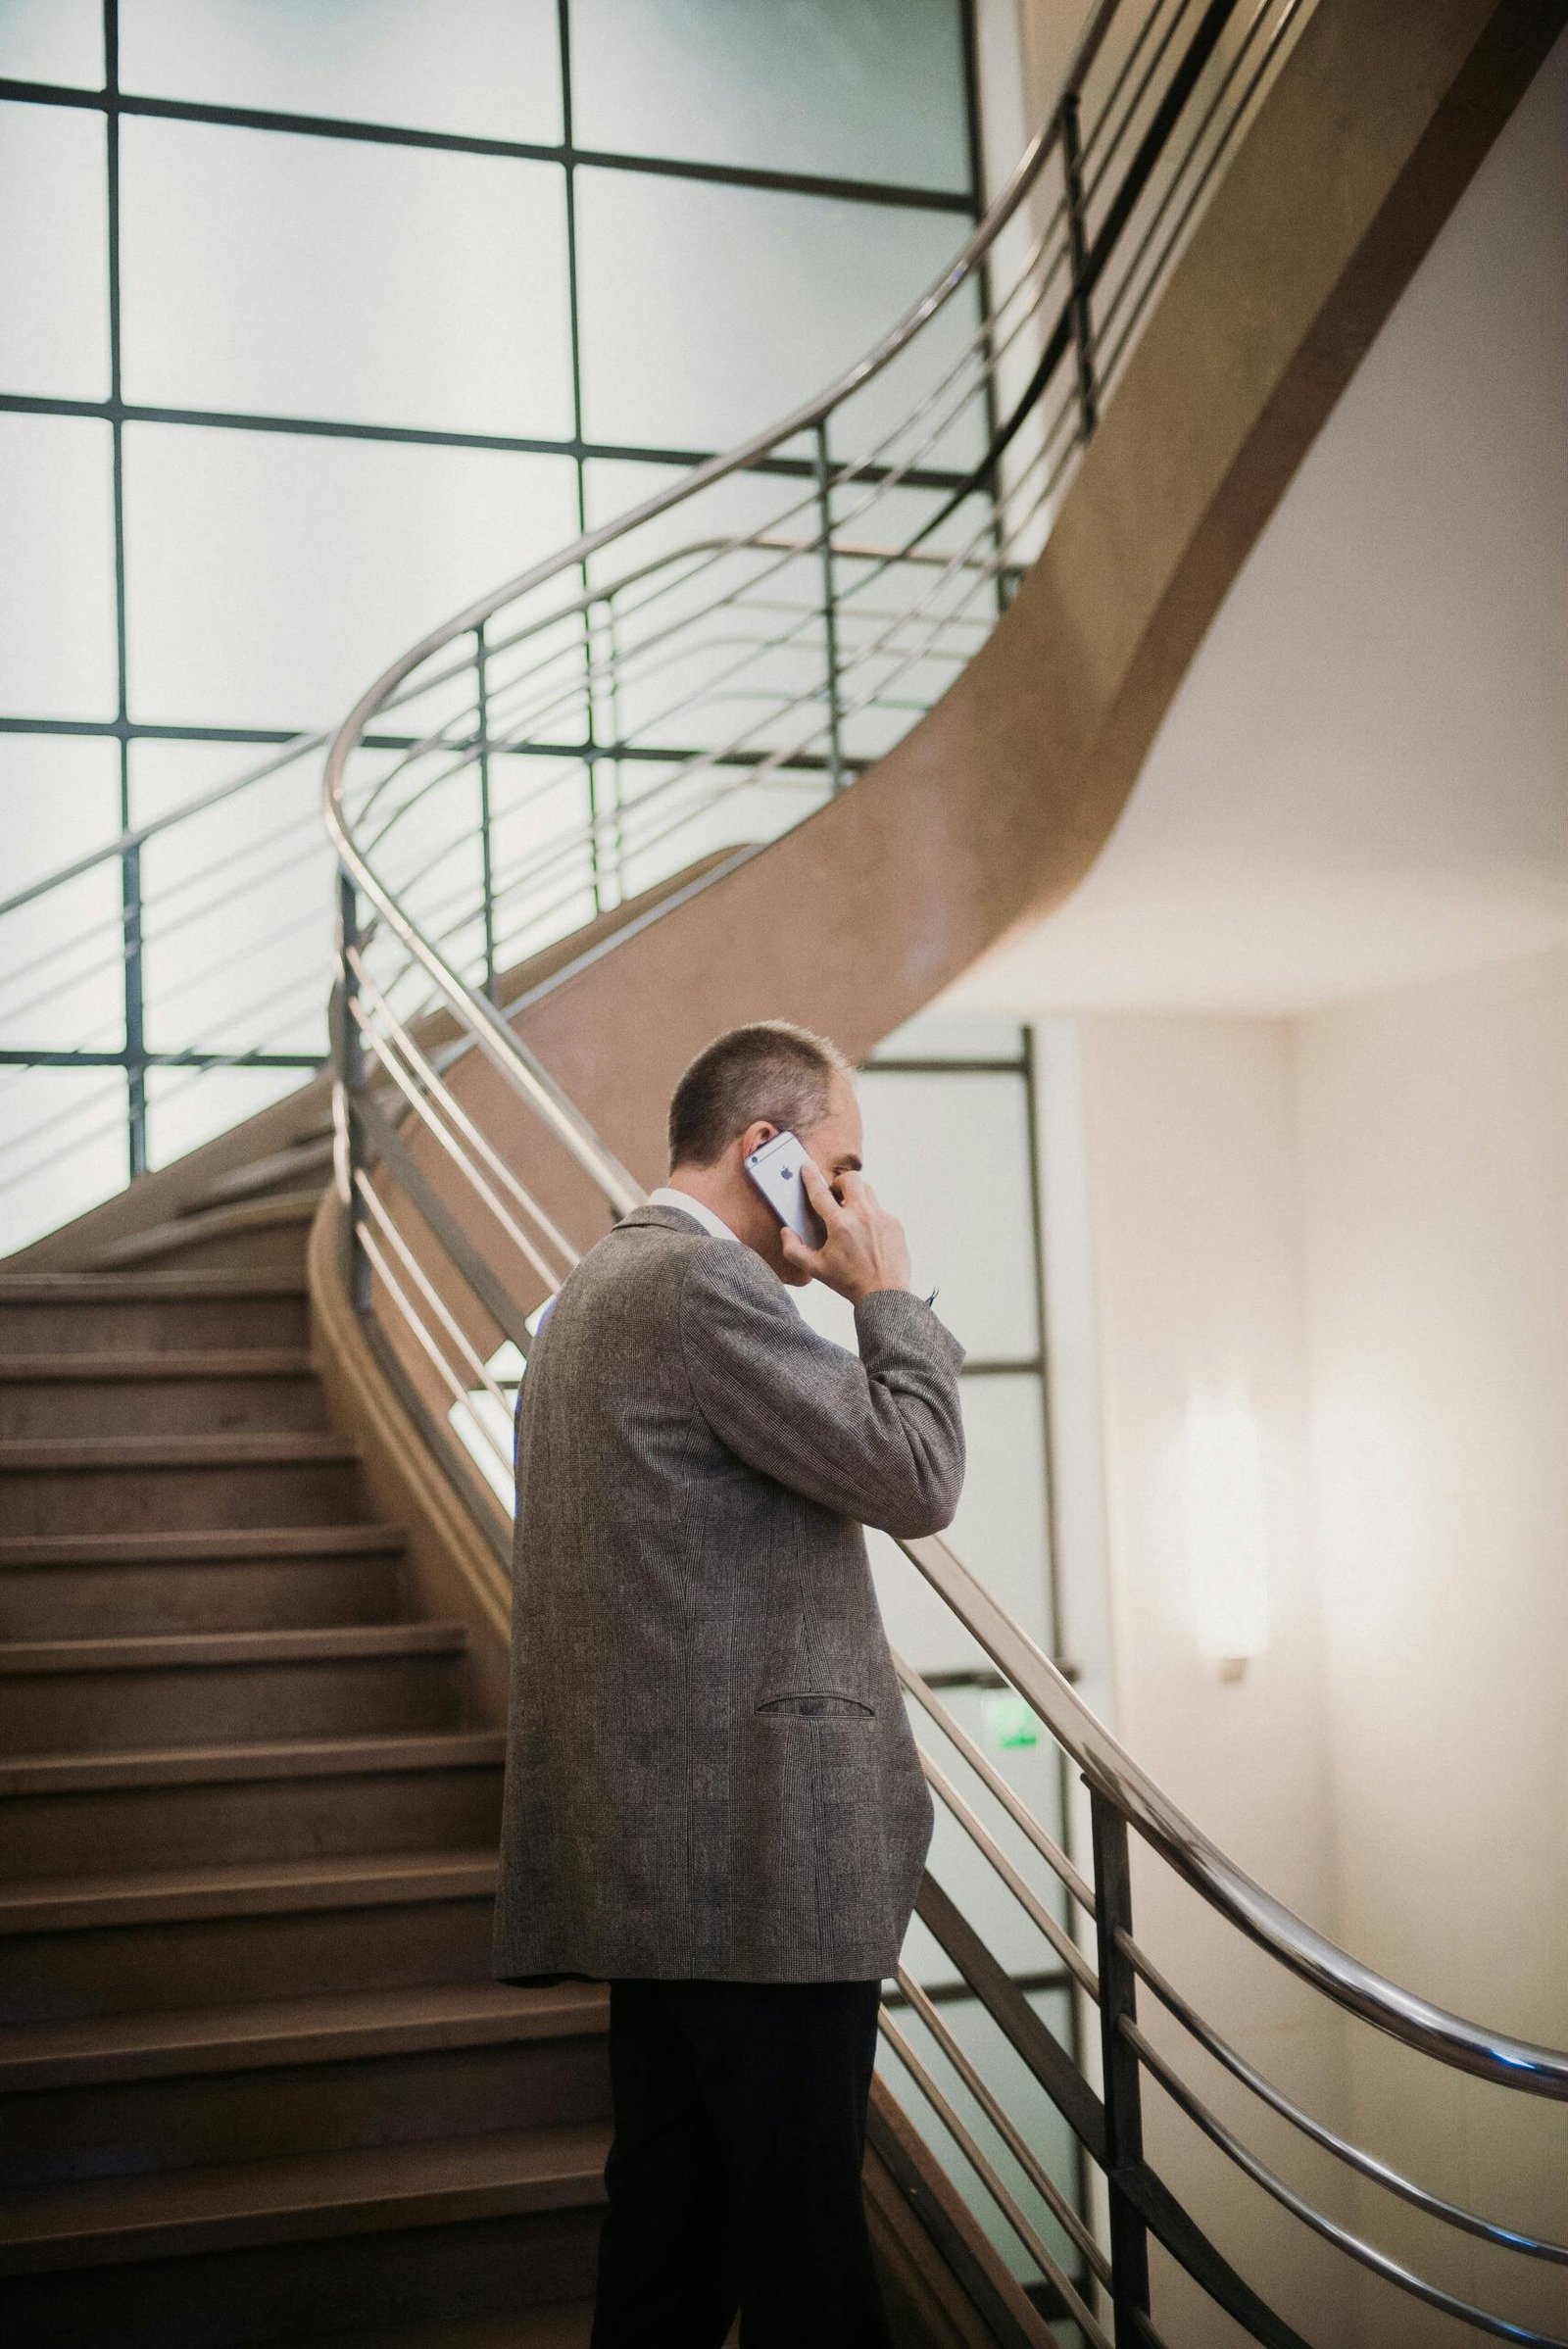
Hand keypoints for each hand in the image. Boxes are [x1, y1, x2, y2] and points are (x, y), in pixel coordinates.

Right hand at [779, 1162, 912, 1302]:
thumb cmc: (849, 1282)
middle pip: (850, 1179)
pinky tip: (867, 1233)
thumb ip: (794, 1250)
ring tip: (851, 1213)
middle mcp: (861, 1215)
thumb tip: (787, 1232)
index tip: (807, 1166)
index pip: (820, 1192)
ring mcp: (881, 1217)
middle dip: (840, 1182)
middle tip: (835, 1195)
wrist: (884, 1294)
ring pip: (867, 1190)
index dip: (811, 1177)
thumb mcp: (815, 1269)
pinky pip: (880, 1209)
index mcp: (839, 1224)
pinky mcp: (895, 1224)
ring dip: (856, 1195)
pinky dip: (870, 1215)